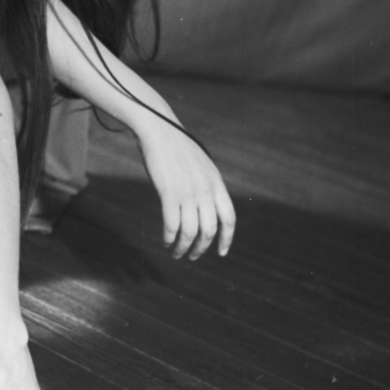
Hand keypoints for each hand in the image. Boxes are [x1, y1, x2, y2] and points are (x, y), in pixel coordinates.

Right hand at [138, 116, 235, 259]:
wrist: (160, 132)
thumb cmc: (177, 148)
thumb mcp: (202, 166)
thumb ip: (207, 186)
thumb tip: (206, 206)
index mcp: (216, 184)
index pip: (229, 218)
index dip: (227, 239)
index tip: (221, 253)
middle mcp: (206, 190)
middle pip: (210, 230)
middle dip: (201, 248)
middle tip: (193, 257)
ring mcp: (188, 192)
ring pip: (190, 232)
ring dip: (184, 248)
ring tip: (176, 253)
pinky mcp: (169, 193)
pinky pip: (172, 224)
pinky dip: (169, 237)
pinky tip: (166, 241)